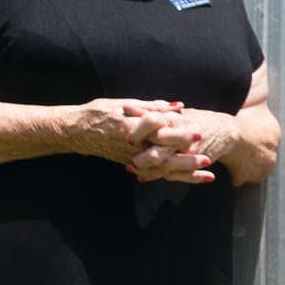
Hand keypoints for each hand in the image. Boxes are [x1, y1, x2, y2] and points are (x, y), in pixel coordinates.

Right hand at [80, 99, 218, 184]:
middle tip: (208, 158)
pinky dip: (174, 176)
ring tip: (207, 174)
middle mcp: (132, 145)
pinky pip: (156, 173)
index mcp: (131, 126)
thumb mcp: (126, 104)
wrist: (76, 131)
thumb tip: (179, 106)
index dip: (179, 132)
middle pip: (164, 154)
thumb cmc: (100, 112)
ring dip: (185, 172)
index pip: (160, 131)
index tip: (199, 132)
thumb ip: (153, 106)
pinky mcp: (132, 163)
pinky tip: (193, 179)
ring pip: (162, 168)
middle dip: (186, 158)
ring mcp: (132, 157)